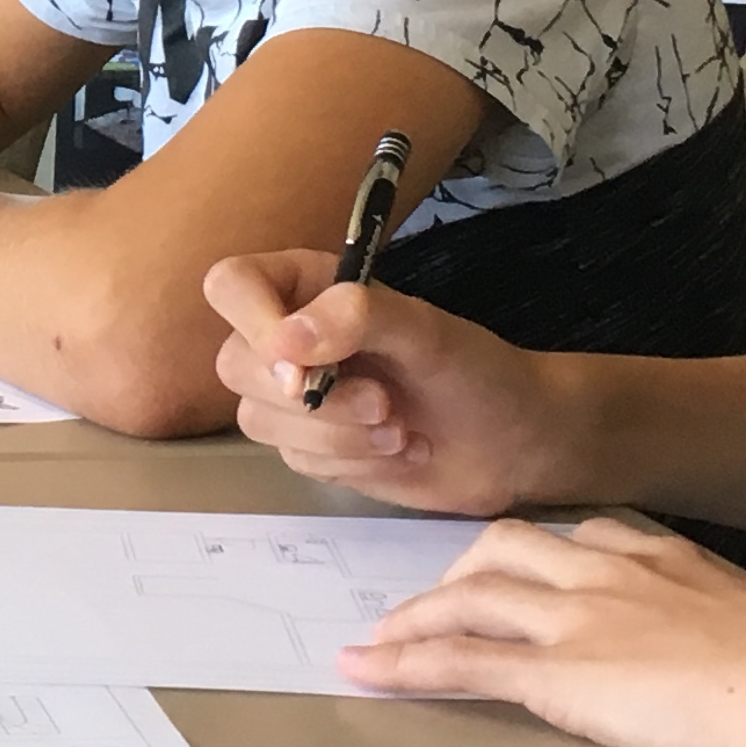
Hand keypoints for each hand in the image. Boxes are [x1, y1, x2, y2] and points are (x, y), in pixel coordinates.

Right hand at [206, 248, 563, 514]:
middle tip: (382, 404)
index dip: (254, 324)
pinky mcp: (309, 448)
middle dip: (311, 398)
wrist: (513, 444)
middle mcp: (287, 337)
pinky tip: (399, 449)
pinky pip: (294, 460)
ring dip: (335, 435)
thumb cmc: (476, 369)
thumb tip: (286, 341)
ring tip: (400, 429)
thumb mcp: (426, 331)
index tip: (301, 364)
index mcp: (306, 285)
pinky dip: (351, 461)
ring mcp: (293, 397)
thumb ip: (359, 317)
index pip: (232, 286)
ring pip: (259, 419)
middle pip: (234, 363)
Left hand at [340, 515, 745, 746]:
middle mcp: (605, 570)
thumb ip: (719, 626)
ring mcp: (576, 619)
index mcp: (657, 553)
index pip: (569, 535)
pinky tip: (369, 673)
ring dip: (415, 619)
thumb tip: (722, 655)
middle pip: (501, 550)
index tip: (503, 570)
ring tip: (379, 641)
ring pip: (469, 600)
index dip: (525, 555)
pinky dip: (405, 665)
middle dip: (456, 577)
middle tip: (431, 606)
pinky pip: (461, 664)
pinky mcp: (559, 676)